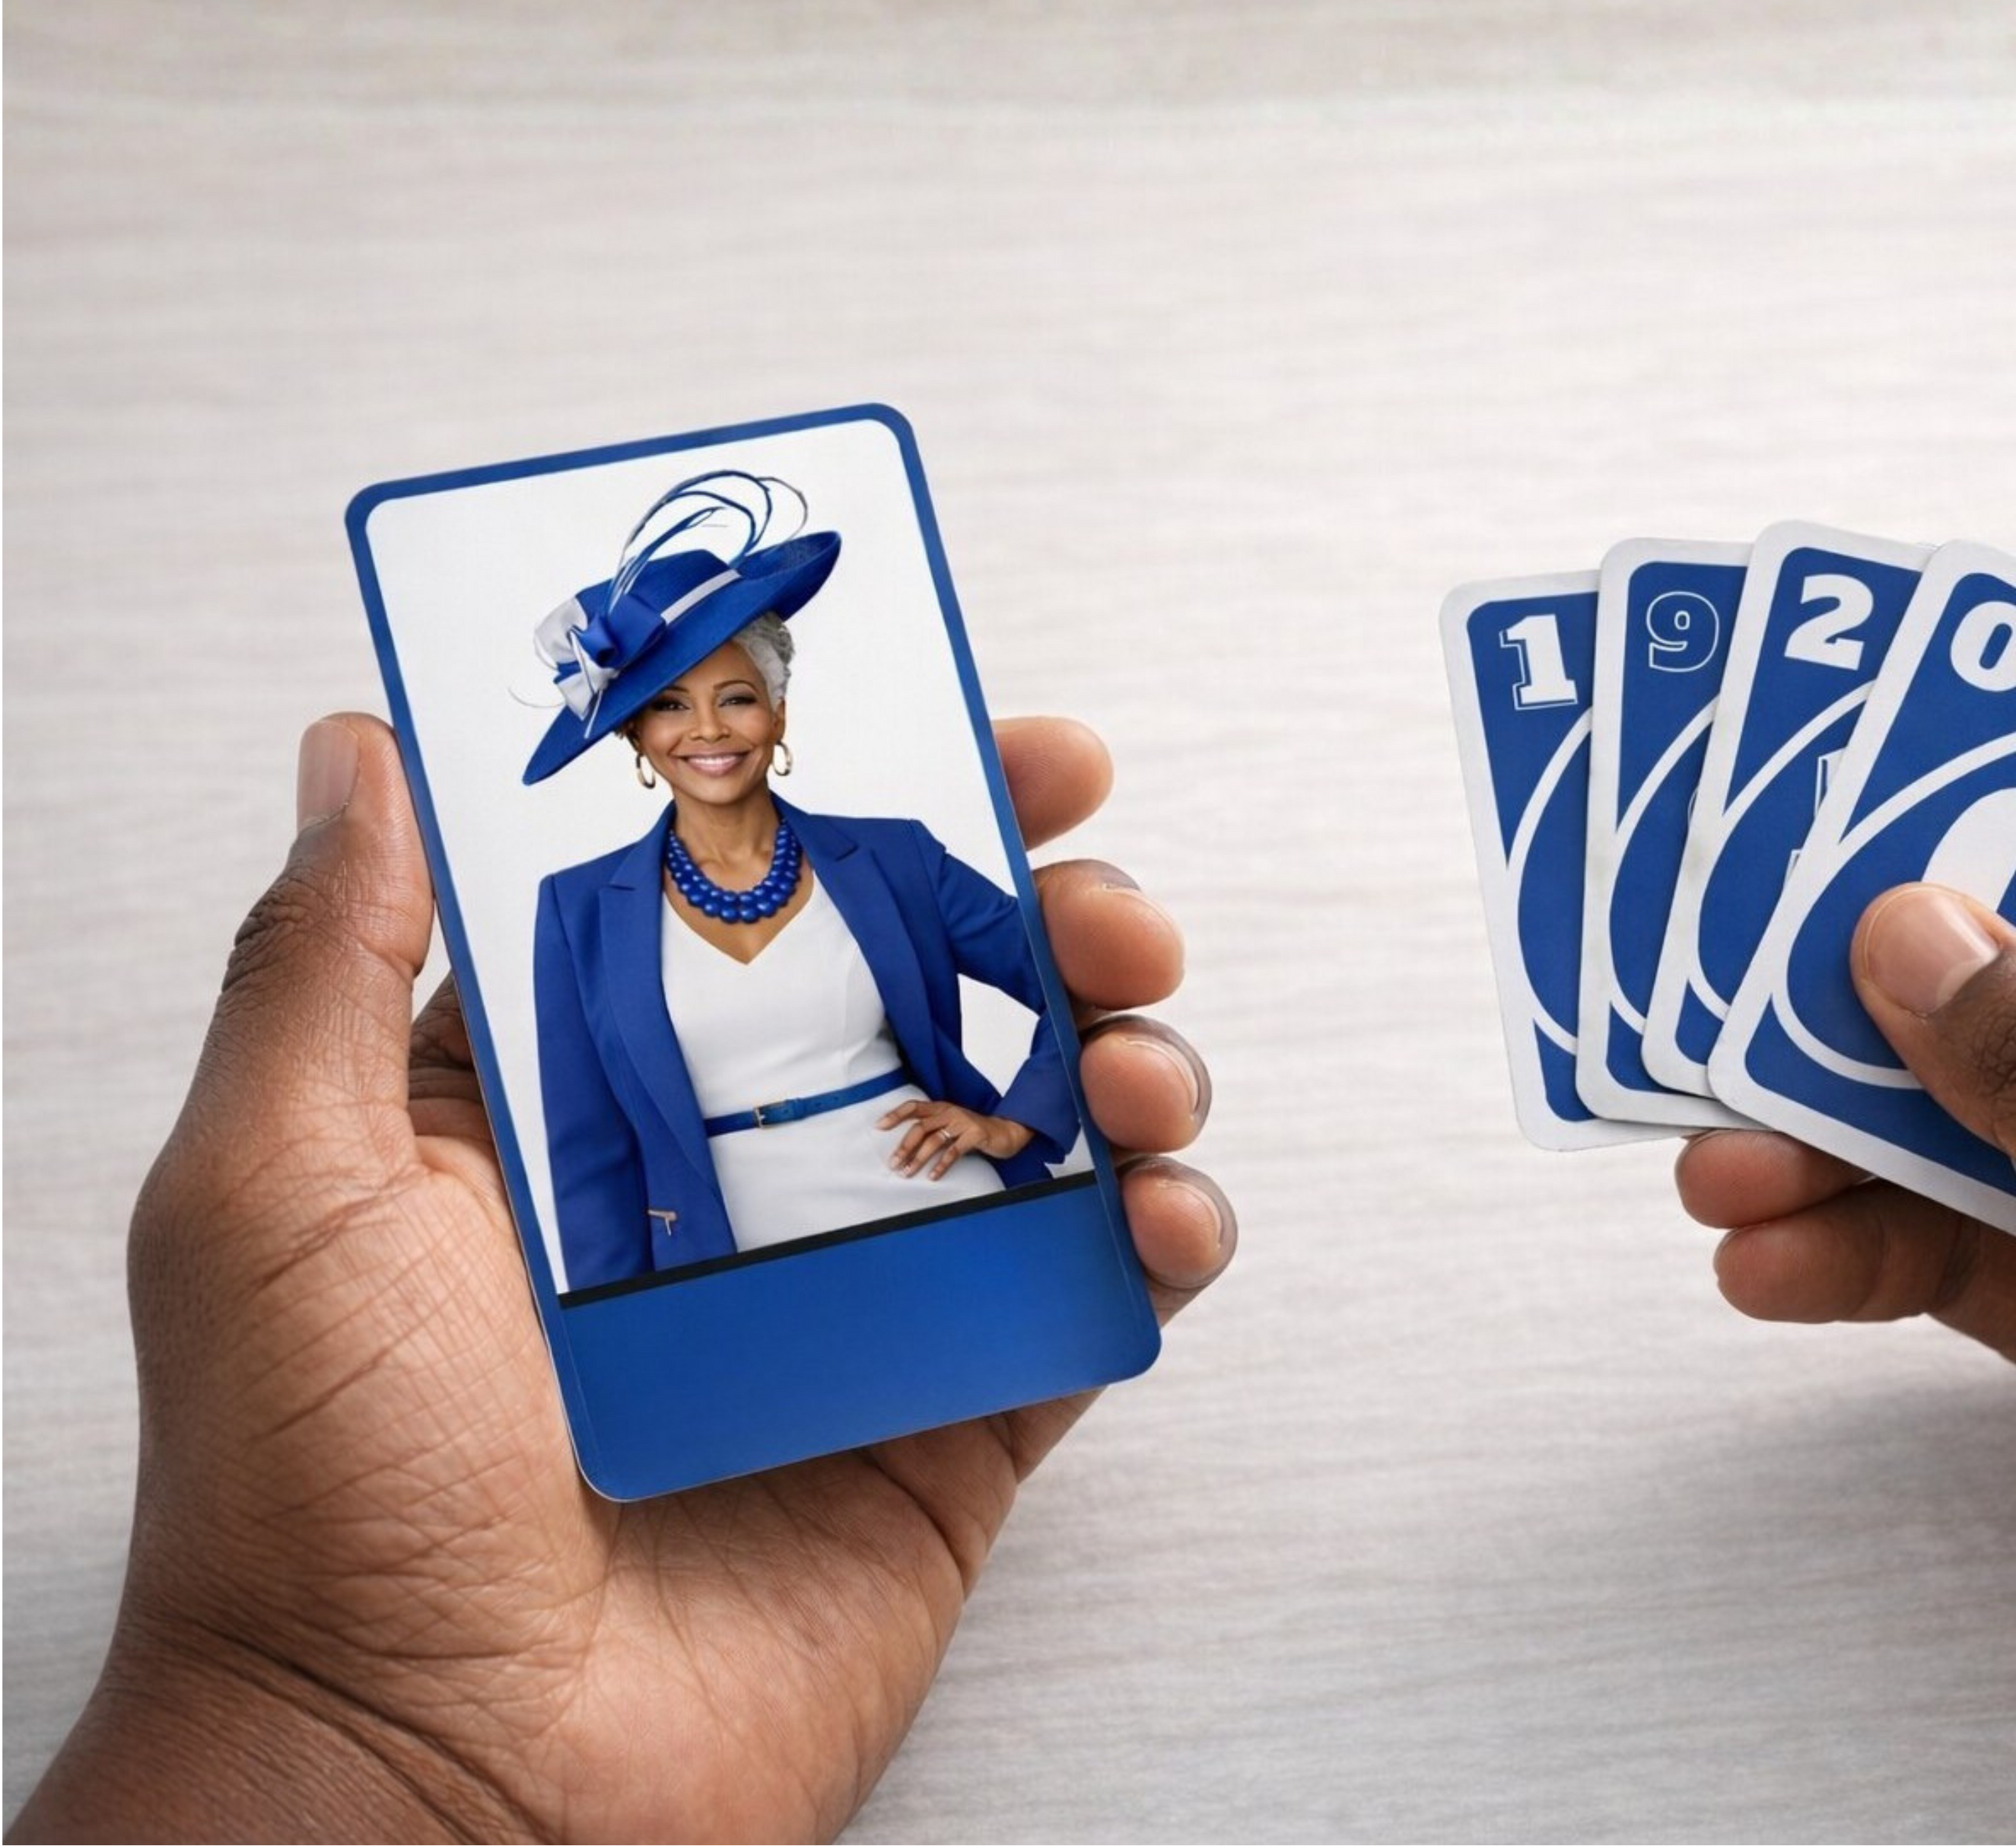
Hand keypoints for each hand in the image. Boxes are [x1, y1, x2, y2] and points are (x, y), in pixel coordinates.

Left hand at [14, 713, 1231, 1845]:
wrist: (427, 1788)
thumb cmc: (312, 1501)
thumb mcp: (272, 1188)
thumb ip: (326, 958)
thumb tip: (365, 747)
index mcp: (583, 1105)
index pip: (757, 899)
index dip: (885, 801)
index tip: (991, 742)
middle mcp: (731, 1185)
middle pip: (936, 994)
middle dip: (1051, 916)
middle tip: (1099, 900)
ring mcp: (849, 1306)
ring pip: (1040, 1131)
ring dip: (1131, 1059)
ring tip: (1141, 1067)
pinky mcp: (940, 1429)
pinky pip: (1083, 1309)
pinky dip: (1160, 1246)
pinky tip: (1165, 1218)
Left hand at [876, 1098, 1030, 1174]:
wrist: (1005, 1131)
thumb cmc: (973, 1131)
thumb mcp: (951, 1125)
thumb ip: (933, 1129)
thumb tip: (905, 1148)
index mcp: (941, 1107)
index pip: (914, 1107)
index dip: (895, 1115)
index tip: (879, 1126)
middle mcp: (950, 1112)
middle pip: (920, 1127)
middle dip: (904, 1146)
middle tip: (894, 1163)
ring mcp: (963, 1122)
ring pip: (934, 1140)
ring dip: (918, 1158)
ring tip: (908, 1172)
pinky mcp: (975, 1134)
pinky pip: (954, 1151)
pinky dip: (942, 1165)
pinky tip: (933, 1176)